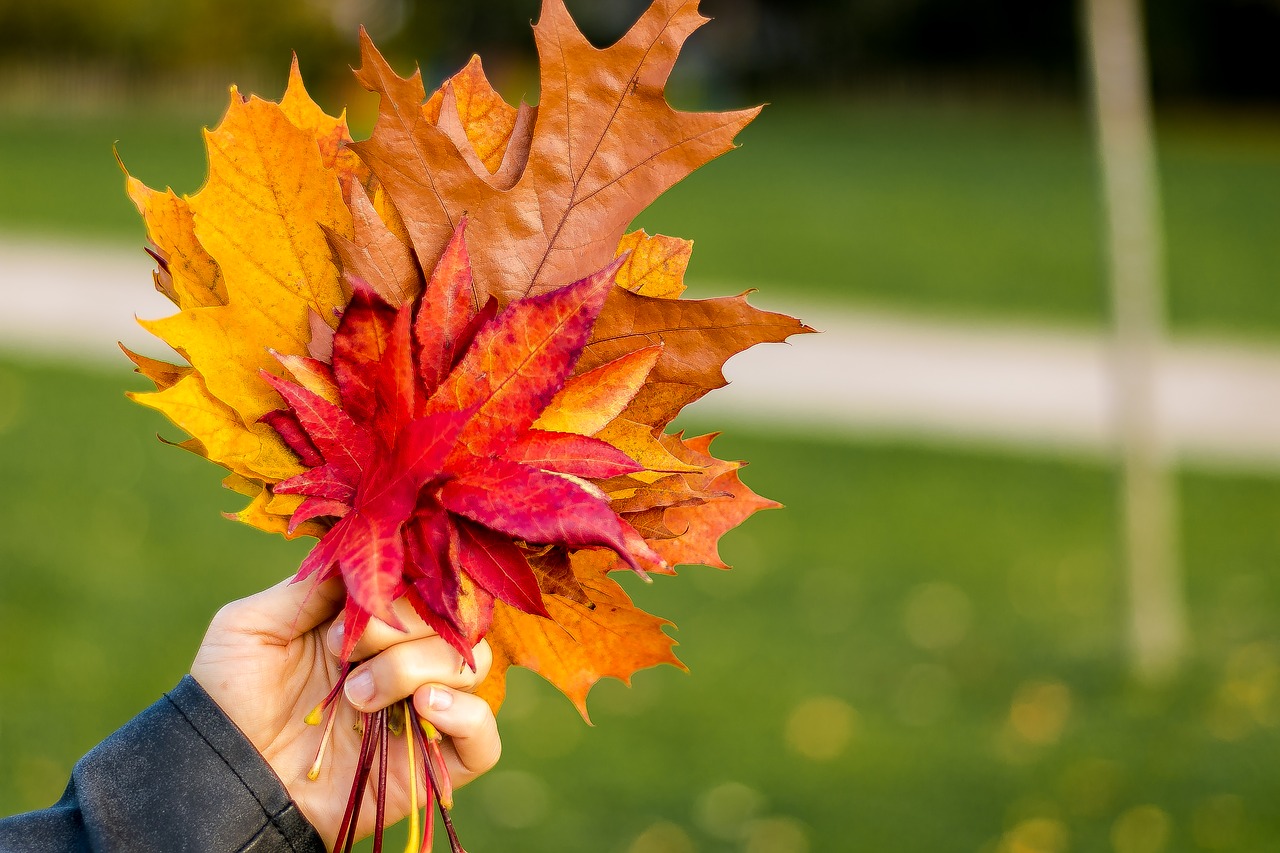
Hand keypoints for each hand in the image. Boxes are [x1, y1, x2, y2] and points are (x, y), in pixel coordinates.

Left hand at [190, 576, 500, 848]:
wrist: (222, 773)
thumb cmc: (229, 695)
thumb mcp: (252, 623)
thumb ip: (311, 585)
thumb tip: (365, 556)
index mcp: (374, 622)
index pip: (429, 582)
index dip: (409, 581)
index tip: (361, 599)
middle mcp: (406, 659)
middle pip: (457, 619)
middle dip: (405, 626)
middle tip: (347, 650)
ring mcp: (422, 709)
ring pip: (473, 667)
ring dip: (419, 667)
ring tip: (359, 695)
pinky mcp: (431, 763)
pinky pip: (486, 735)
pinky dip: (466, 715)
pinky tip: (421, 707)